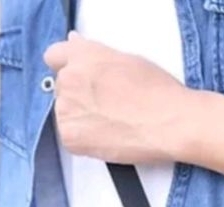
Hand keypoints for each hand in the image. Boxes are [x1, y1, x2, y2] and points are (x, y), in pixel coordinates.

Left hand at [43, 31, 190, 162]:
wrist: (168, 124)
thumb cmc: (156, 92)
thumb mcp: (126, 60)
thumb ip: (96, 56)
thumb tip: (79, 49)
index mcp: (82, 54)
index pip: (55, 57)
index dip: (68, 68)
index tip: (79, 79)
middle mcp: (69, 78)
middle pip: (62, 88)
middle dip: (79, 96)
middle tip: (107, 106)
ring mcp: (66, 108)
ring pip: (65, 114)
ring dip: (81, 118)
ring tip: (111, 123)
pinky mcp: (70, 137)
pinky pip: (69, 137)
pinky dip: (83, 139)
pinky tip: (107, 137)